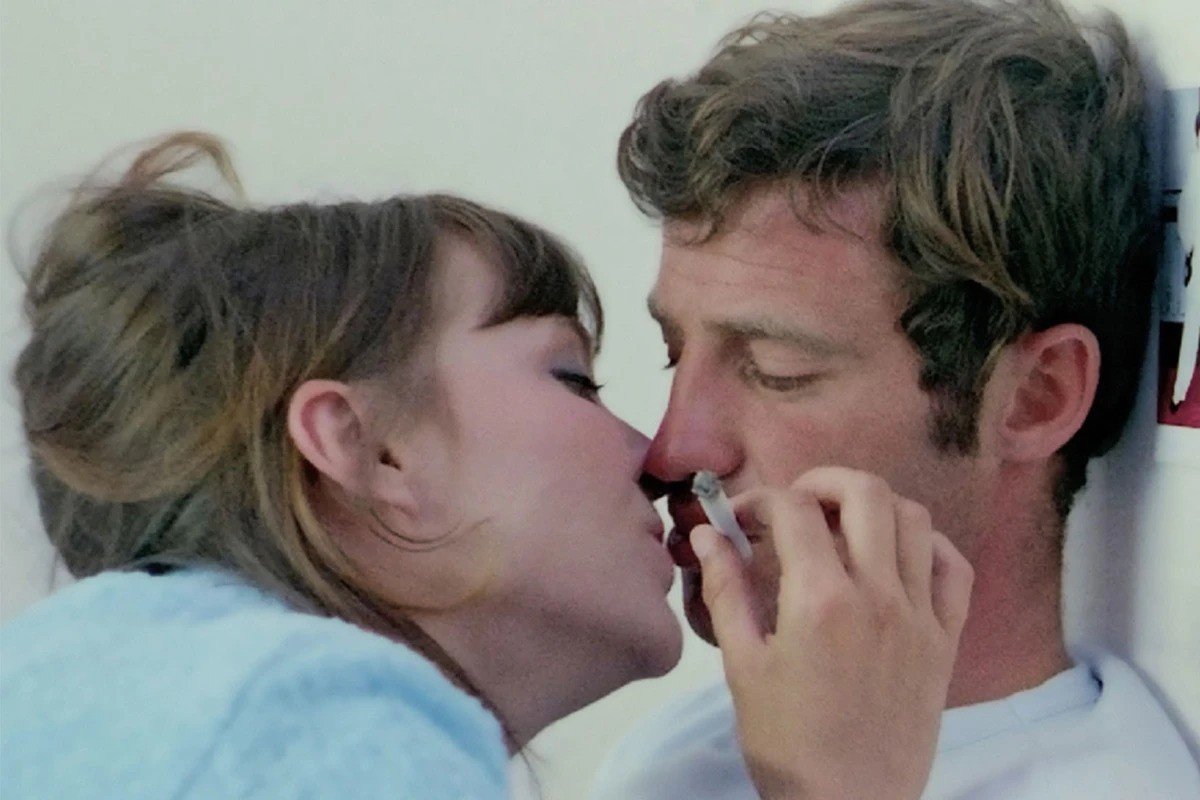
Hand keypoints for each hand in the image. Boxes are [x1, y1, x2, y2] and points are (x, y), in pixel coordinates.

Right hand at [690, 467, 972, 799]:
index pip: (795, 509)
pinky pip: (955, 569)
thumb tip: (707, 533)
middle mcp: (878, 595)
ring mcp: (921, 616)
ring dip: (874, 507)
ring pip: (915, 519)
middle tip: (795, 504)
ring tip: (843, 526)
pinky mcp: (947, 641)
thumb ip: (725, 590)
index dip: (760, 500)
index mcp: (821, 600)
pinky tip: (897, 556)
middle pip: (865, 492)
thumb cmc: (786, 743)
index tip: (742, 519)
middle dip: (823, 481)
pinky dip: (929, 546)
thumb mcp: (742, 665)